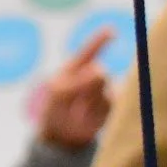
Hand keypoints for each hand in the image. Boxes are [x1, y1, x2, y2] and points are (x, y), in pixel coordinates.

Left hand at [39, 31, 115, 151]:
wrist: (61, 135)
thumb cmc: (55, 110)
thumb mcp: (59, 94)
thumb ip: (79, 81)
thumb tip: (102, 70)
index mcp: (76, 67)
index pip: (90, 50)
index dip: (101, 40)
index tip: (112, 30)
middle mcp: (92, 74)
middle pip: (101, 73)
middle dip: (90, 87)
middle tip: (77, 99)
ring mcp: (103, 88)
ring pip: (106, 90)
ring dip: (91, 102)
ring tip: (79, 111)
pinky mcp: (111, 103)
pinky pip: (111, 104)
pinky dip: (98, 111)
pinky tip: (88, 117)